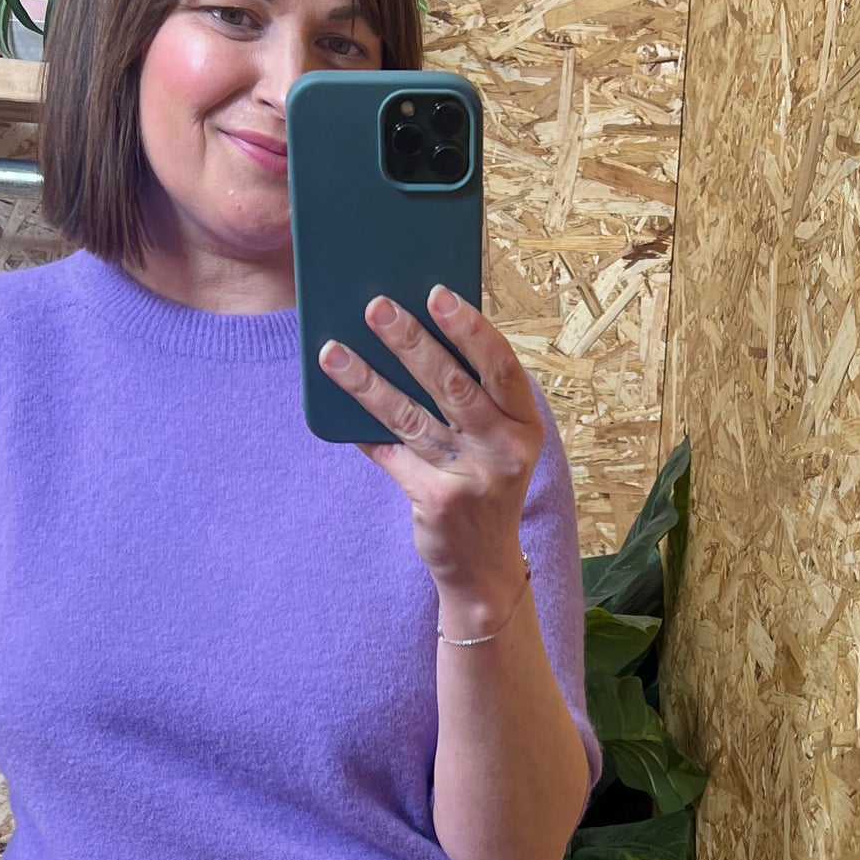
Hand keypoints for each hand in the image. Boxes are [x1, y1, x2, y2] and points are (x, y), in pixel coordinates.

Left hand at [318, 287, 541, 631]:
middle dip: (410, 341)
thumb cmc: (485, 484)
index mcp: (525, 424)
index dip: (469, 328)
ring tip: (334, 352)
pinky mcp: (436, 501)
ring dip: (368, 381)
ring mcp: (472, 478)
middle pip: (451, 385)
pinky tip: (336, 405)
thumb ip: (473, 397)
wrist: (483, 565)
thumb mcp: (497, 441)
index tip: (436, 294)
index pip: (500, 365)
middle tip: (375, 307)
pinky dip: (364, 430)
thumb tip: (414, 333)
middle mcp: (505, 450)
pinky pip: (390, 454)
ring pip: (411, 417)